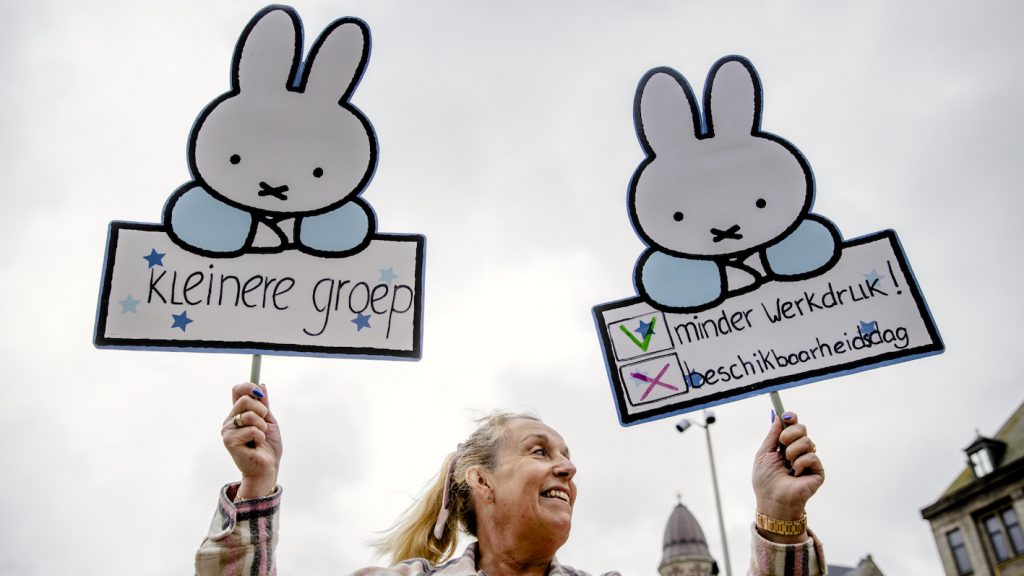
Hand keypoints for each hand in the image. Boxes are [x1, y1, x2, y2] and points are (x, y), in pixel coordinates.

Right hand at [222, 382, 281, 498]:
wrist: (267, 467)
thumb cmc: (268, 446)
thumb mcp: (268, 421)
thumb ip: (264, 404)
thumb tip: (261, 385)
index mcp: (238, 413)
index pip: (237, 391)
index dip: (248, 387)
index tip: (260, 393)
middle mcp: (230, 420)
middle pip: (244, 399)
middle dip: (261, 410)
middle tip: (263, 424)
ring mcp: (227, 430)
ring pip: (250, 414)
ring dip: (262, 426)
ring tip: (259, 438)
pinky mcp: (229, 441)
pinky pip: (251, 429)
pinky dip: (260, 437)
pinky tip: (255, 446)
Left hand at [751, 411, 822, 541]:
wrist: (772, 499)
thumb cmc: (765, 480)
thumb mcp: (764, 453)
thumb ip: (772, 435)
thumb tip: (777, 416)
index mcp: (785, 446)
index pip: (793, 426)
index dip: (791, 418)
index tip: (786, 416)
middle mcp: (799, 451)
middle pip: (802, 429)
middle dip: (790, 433)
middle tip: (782, 444)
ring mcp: (809, 461)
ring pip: (807, 441)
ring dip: (793, 451)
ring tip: (787, 465)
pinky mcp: (817, 471)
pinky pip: (812, 456)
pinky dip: (800, 463)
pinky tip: (795, 473)